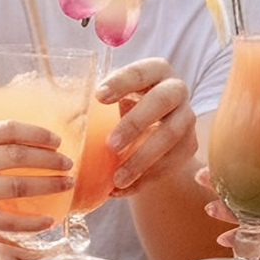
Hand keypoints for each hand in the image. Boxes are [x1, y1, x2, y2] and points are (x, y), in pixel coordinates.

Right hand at [0, 120, 74, 237]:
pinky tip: (49, 221)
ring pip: (17, 186)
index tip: (57, 141)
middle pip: (17, 156)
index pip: (9, 129)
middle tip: (68, 164)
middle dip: (49, 160)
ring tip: (67, 184)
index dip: (37, 133)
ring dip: (48, 185)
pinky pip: (7, 221)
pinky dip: (31, 222)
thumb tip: (36, 142)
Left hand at [98, 58, 197, 195]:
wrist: (151, 130)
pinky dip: (146, 178)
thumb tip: (70, 120)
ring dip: (141, 159)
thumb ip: (97, 103)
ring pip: (170, 137)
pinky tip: (123, 189)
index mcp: (155, 70)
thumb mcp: (114, 98)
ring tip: (116, 178)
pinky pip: (171, 162)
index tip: (98, 97)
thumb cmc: (124, 107)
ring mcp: (186, 118)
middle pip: (161, 101)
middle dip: (135, 123)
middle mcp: (176, 90)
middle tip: (110, 145)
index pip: (140, 72)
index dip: (121, 83)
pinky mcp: (189, 145)